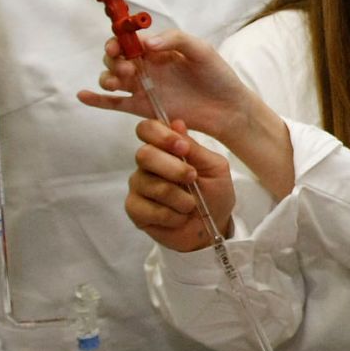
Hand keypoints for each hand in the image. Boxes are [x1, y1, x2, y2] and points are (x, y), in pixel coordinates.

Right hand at [76, 30, 253, 142]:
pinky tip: (83, 95)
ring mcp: (141, 87)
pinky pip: (113, 104)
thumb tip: (147, 42)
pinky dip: (96, 100)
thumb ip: (175, 39)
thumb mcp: (201, 50)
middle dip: (113, 59)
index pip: (128, 39)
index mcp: (157, 48)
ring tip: (117, 82)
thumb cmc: (217, 76)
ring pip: (111, 78)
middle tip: (126, 67)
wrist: (228, 109)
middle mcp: (145, 66)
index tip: (118, 45)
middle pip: (115, 57)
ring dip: (106, 77)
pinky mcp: (141, 107)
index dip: (118, 40)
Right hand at [126, 118, 237, 252]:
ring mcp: (139, 186)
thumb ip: (194, 148)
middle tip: (192, 179)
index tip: (182, 148)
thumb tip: (177, 123)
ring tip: (191, 205)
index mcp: (166, 148)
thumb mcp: (214, 168)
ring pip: (149, 184)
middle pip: (144, 155)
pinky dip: (171, 215)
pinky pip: (147, 208)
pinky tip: (179, 217)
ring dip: (179, 198)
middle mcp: (147, 164)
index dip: (161, 136)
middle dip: (173, 169)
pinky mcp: (134, 209)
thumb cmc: (215, 194)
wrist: (214, 228)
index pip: (148, 129)